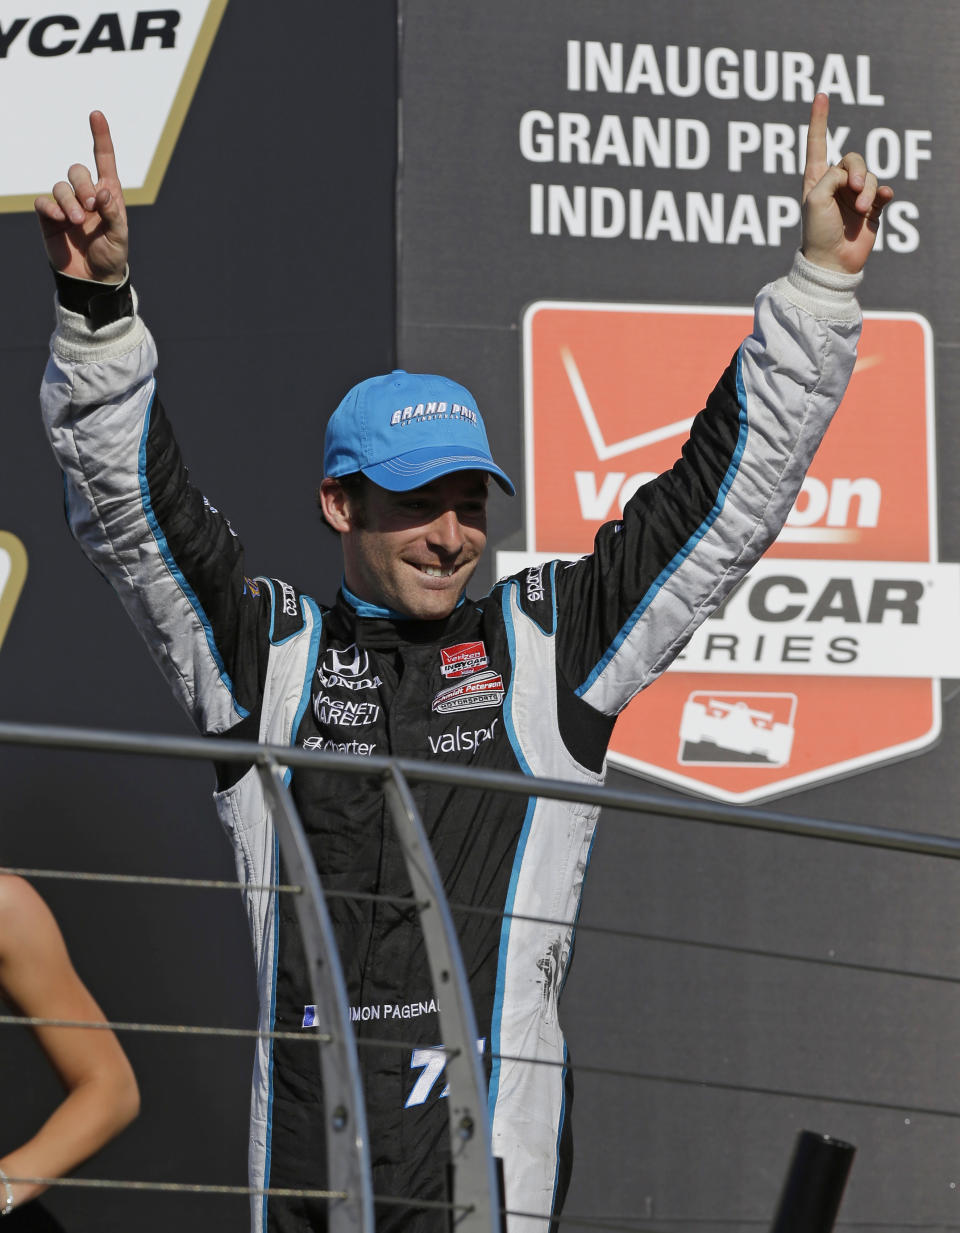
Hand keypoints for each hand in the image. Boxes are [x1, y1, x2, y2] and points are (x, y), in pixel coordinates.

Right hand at [34, 111, 127, 282]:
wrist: (93, 279)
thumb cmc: (111, 255)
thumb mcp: (120, 236)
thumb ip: (113, 213)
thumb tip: (102, 191)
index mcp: (108, 194)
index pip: (103, 160)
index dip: (100, 137)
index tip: (96, 114)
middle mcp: (86, 195)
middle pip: (77, 171)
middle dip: (83, 185)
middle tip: (90, 207)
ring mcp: (67, 205)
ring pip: (61, 187)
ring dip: (69, 201)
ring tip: (77, 221)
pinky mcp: (50, 217)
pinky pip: (44, 202)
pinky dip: (52, 208)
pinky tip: (61, 220)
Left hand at [801, 93, 893, 274]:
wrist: (831, 262)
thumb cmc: (816, 232)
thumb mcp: (815, 198)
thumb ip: (832, 176)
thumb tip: (856, 176)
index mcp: (816, 179)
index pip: (818, 143)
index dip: (820, 120)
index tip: (821, 95)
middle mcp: (836, 184)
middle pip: (853, 158)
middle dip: (856, 171)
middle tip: (853, 190)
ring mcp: (854, 195)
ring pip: (869, 175)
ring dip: (866, 190)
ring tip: (860, 210)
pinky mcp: (872, 208)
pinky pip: (882, 190)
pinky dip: (881, 193)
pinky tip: (879, 201)